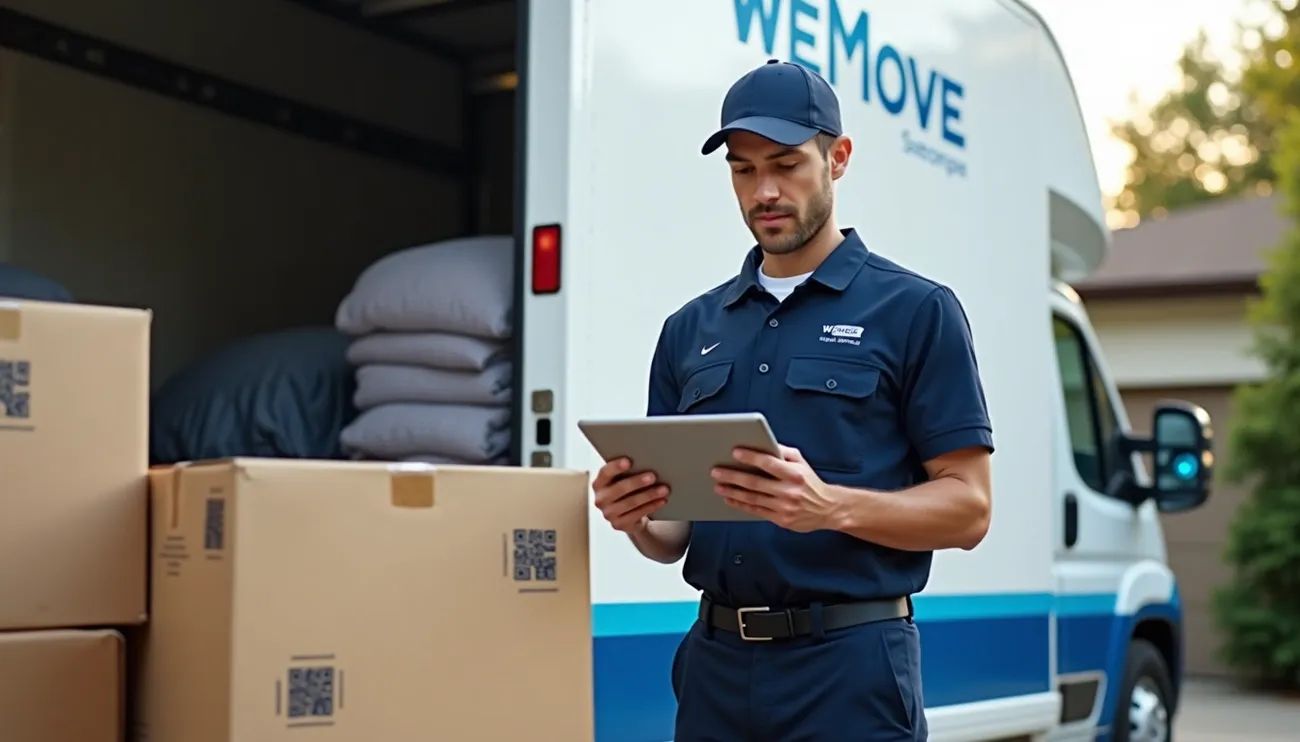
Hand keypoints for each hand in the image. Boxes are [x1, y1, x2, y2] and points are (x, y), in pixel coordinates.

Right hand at [592, 457, 670, 533]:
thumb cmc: (627, 490)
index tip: (629, 461)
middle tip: (653, 476)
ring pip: (631, 503)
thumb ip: (627, 472)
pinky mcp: (619, 524)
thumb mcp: (623, 480)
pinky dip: (651, 506)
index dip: (616, 467)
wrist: (628, 515)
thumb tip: (647, 462)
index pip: (605, 473)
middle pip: (619, 489)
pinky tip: (661, 501)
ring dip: (649, 495)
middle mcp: (600, 499)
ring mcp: (608, 514)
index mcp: (599, 483)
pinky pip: (637, 514)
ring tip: (664, 489)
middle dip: (637, 482)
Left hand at [711, 445, 840, 532]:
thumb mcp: (801, 462)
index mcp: (795, 473)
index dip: (751, 457)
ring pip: (753, 499)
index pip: (769, 463)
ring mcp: (785, 507)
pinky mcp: (781, 520)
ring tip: (718, 486)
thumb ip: (783, 452)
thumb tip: (763, 443)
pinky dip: (741, 505)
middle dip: (733, 476)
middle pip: (755, 482)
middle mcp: (789, 490)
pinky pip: (756, 511)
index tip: (735, 451)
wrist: (828, 509)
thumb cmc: (810, 483)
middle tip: (717, 471)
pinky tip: (730, 499)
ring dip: (733, 492)